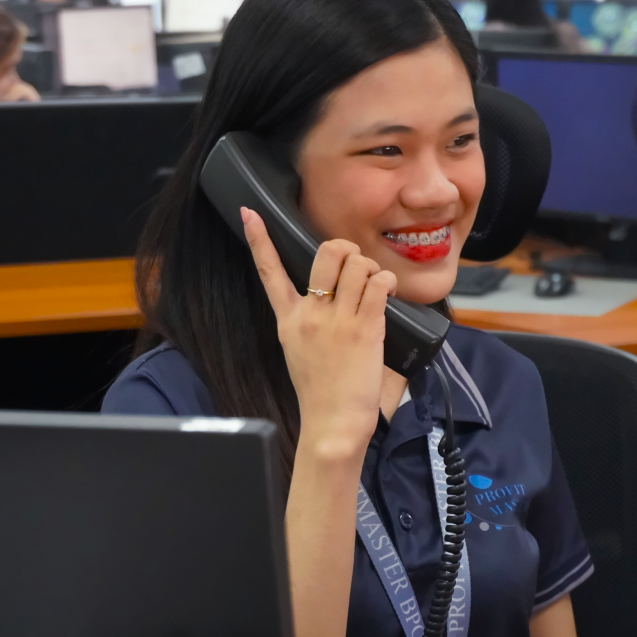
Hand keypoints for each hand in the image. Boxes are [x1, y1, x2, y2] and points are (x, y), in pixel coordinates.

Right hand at [243, 207, 395, 463]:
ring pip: (358, 264)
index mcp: (289, 319)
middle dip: (347, 248)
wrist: (331, 424)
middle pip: (326, 252)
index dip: (258, 239)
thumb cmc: (320, 392)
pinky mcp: (364, 328)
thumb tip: (334, 296)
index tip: (249, 212)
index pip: (268, 271)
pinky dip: (387, 282)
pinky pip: (378, 284)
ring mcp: (336, 320)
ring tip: (375, 288)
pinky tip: (387, 294)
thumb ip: (310, 321)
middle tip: (356, 265)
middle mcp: (309, 314)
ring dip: (371, 269)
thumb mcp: (300, 351)